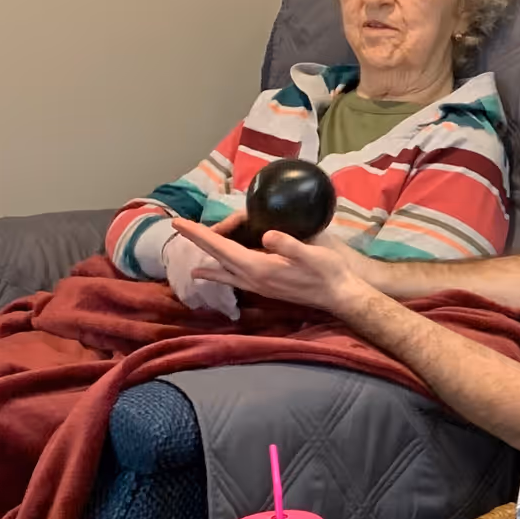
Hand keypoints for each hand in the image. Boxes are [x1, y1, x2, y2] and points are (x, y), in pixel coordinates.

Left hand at [172, 216, 369, 317]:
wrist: (340, 296)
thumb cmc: (329, 272)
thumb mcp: (312, 254)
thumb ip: (289, 245)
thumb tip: (266, 235)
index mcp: (259, 268)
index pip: (221, 248)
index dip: (199, 234)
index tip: (179, 223)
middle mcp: (253, 279)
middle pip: (217, 258)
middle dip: (198, 242)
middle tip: (179, 226)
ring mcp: (259, 286)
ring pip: (223, 271)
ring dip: (206, 259)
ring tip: (187, 255)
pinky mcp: (266, 287)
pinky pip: (233, 278)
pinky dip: (218, 272)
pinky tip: (213, 272)